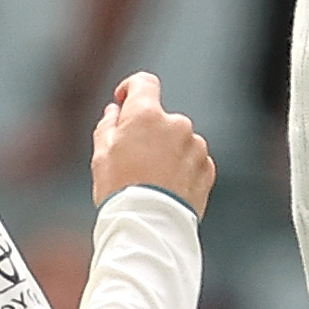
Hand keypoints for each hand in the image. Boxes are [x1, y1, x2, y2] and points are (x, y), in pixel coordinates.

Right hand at [89, 72, 213, 212]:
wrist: (150, 225)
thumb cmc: (121, 190)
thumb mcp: (101, 154)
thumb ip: (109, 125)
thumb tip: (115, 112)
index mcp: (147, 115)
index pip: (144, 82)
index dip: (132, 88)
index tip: (124, 101)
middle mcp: (177, 125)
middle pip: (160, 118)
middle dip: (149, 132)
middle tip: (132, 159)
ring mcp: (196, 147)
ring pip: (179, 140)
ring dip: (167, 151)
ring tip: (151, 180)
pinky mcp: (207, 168)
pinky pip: (193, 160)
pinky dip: (182, 168)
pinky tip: (167, 187)